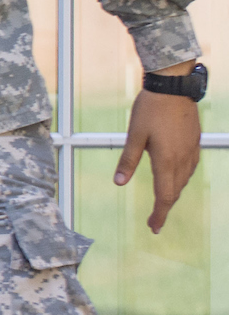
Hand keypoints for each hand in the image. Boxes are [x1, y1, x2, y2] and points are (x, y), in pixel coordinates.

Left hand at [115, 88, 201, 233]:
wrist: (173, 88)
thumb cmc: (150, 109)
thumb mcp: (134, 135)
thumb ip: (128, 160)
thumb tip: (119, 183)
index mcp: (166, 160)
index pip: (164, 195)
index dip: (159, 214)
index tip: (153, 227)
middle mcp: (182, 159)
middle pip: (175, 191)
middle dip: (164, 207)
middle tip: (154, 220)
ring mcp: (191, 151)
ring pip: (183, 181)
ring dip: (173, 193)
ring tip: (162, 202)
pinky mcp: (194, 143)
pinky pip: (189, 168)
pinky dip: (180, 179)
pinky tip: (173, 177)